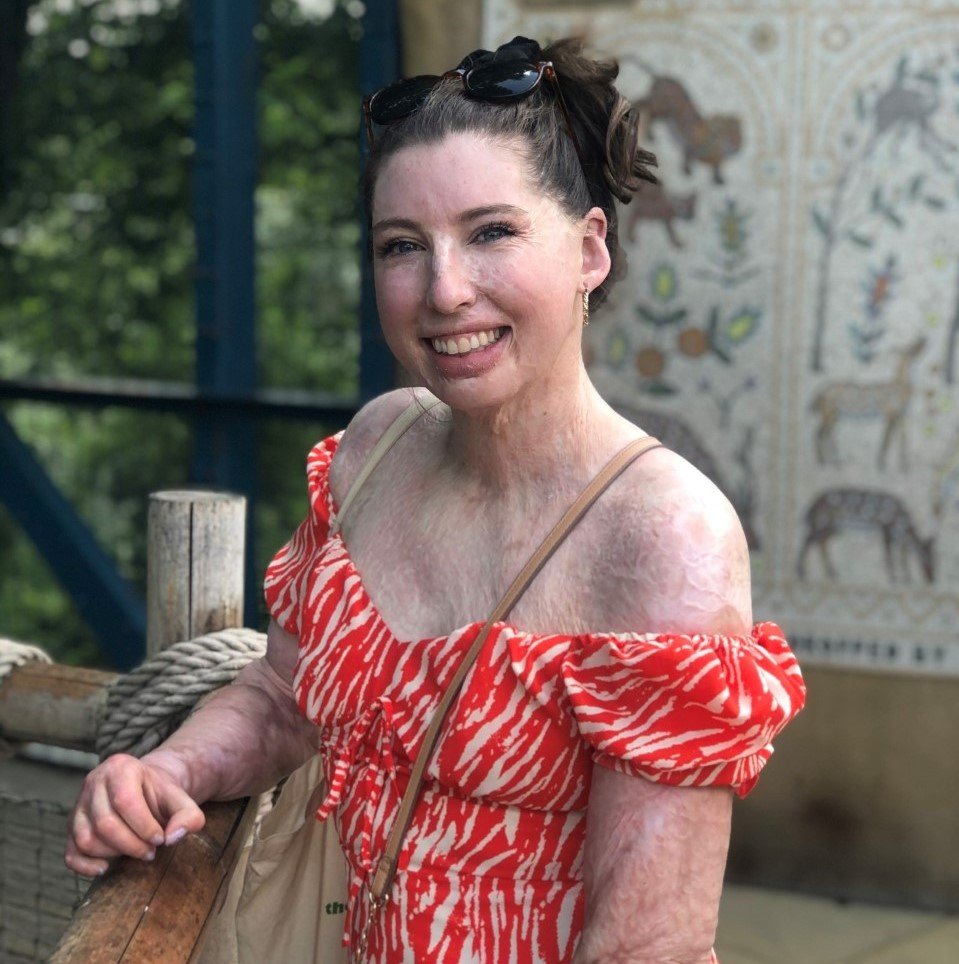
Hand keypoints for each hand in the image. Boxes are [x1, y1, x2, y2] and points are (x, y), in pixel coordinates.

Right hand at [65, 753, 204, 876]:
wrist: (144, 790)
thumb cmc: (161, 796)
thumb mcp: (181, 799)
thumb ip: (188, 815)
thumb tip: (172, 839)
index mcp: (121, 767)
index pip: (125, 801)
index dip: (143, 827)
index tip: (160, 839)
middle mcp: (94, 781)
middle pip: (105, 823)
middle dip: (131, 844)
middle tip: (150, 851)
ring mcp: (79, 804)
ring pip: (86, 839)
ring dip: (113, 853)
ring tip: (136, 851)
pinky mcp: (72, 826)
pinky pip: (70, 853)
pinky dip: (85, 866)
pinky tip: (105, 868)